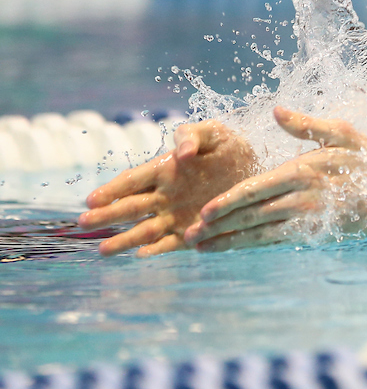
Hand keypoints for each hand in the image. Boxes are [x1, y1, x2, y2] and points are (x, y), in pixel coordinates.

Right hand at [79, 119, 257, 256]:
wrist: (259, 167)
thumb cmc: (231, 145)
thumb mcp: (214, 132)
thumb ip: (192, 136)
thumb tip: (180, 152)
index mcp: (165, 169)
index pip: (132, 180)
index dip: (112, 189)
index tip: (92, 199)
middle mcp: (165, 195)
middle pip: (131, 207)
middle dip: (107, 216)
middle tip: (84, 223)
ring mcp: (177, 215)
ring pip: (145, 229)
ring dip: (125, 240)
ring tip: (103, 251)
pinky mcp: (193, 231)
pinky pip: (171, 242)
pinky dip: (157, 249)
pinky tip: (142, 256)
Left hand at [183, 107, 366, 251]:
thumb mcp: (342, 134)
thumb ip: (306, 125)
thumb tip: (276, 110)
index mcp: (304, 171)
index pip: (255, 189)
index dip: (226, 202)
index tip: (203, 212)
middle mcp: (303, 198)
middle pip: (250, 215)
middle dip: (217, 226)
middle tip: (187, 236)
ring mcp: (309, 219)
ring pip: (259, 233)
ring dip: (228, 241)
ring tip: (200, 248)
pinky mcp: (315, 233)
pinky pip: (276, 241)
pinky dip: (251, 246)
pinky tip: (232, 248)